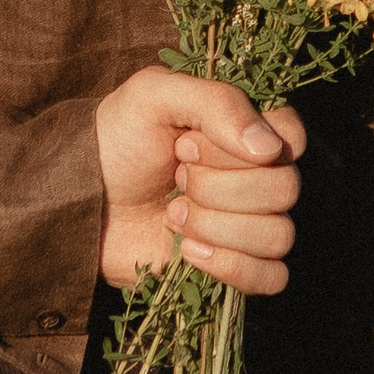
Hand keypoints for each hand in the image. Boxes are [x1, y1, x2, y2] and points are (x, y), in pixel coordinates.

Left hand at [96, 67, 305, 294]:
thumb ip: (215, 102)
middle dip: (217, 187)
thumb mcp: (152, 96)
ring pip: (278, 234)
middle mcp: (258, 175)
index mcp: (246, 128)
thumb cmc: (117, 141)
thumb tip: (270, 147)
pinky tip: (189, 252)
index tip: (189, 142)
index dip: (242, 147)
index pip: (292, 136)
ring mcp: (251, 222)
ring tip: (173, 213)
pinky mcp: (239, 265)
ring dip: (215, 226)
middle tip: (175, 176)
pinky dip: (231, 266)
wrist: (82, 203)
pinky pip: (272, 277)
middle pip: (284, 189)